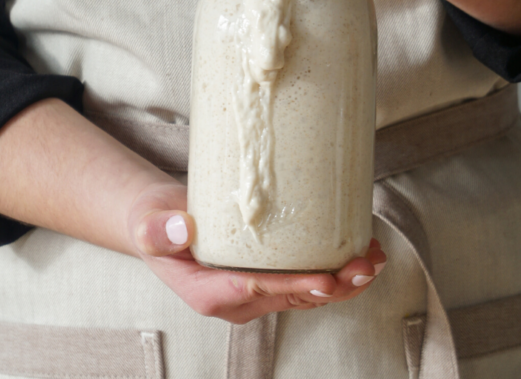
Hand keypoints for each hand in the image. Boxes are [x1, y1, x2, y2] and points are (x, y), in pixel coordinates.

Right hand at [127, 181, 386, 323]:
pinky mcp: (265, 274)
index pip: (256, 292)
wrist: (160, 221)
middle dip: (332, 286)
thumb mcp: (148, 223)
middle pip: (290, 297)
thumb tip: (182, 228)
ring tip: (372, 258)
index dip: (293, 286)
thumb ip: (158, 230)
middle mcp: (236, 299)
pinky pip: (304, 278)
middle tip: (363, 265)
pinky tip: (356, 251)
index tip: (325, 280)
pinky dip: (333, 268)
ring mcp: (253, 290)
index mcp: (208, 293)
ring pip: (305, 293)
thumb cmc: (154, 222)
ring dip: (342, 280)